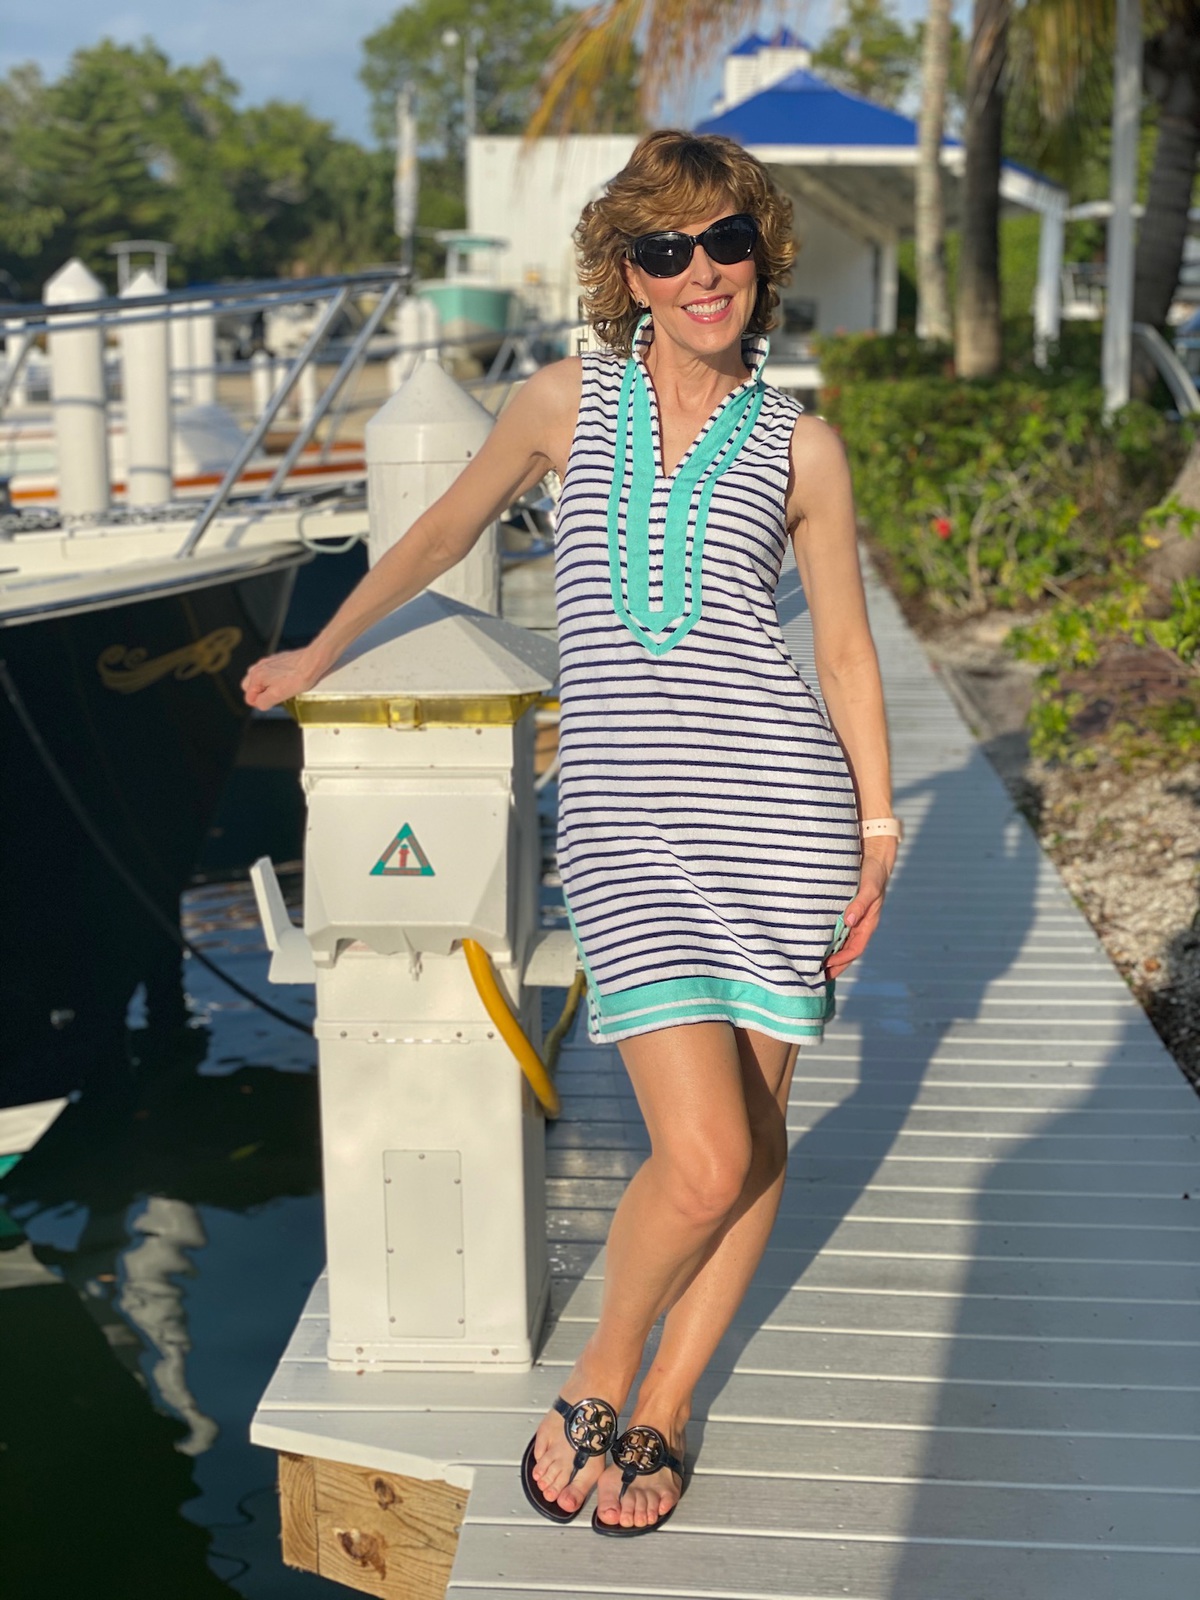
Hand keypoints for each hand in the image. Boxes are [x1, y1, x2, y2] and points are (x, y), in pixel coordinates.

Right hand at [241, 646, 327, 711]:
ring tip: (281, 689)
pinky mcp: (279, 659)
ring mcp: (269, 662)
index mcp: (257, 676)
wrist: (313, 662)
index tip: (271, 703)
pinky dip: (276, 677)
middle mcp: (260, 667)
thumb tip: (259, 704)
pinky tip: (287, 680)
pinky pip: (271, 671)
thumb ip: (263, 701)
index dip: (260, 703)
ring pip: (260, 678)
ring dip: (266, 685)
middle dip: (260, 693)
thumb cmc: (299, 677)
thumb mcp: (278, 695)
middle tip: (274, 697)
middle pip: (250, 686)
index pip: (249, 697)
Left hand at [825, 848, 891, 978]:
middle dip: (834, 965)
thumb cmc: (873, 874)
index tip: (826, 966)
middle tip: (816, 975)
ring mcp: (852, 919)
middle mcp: (859, 925)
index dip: (842, 960)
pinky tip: (812, 941)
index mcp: (868, 924)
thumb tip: (848, 921)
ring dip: (829, 954)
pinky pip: (835, 930)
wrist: (874, 858)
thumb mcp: (869, 889)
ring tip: (811, 963)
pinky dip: (826, 938)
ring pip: (840, 942)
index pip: (855, 949)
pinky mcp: (844, 911)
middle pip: (846, 951)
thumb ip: (860, 905)